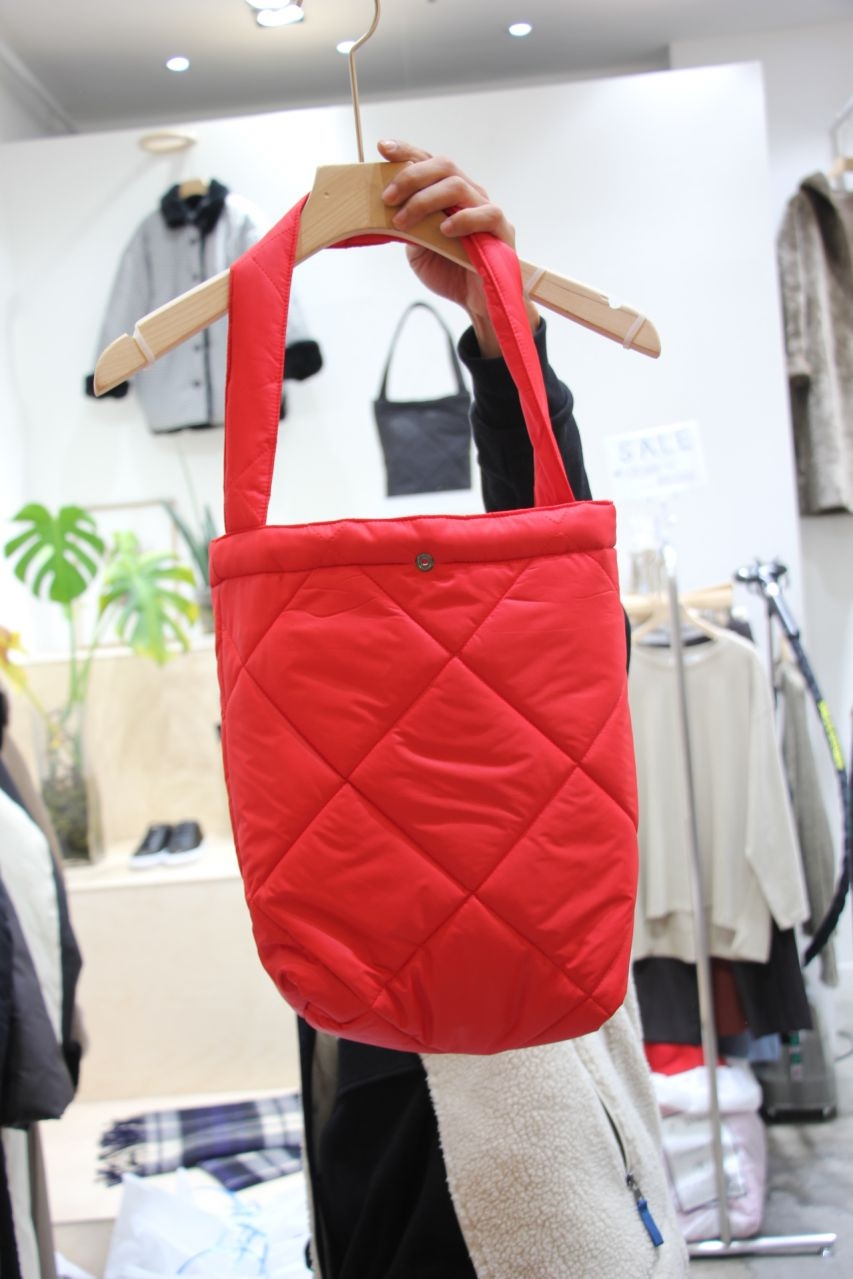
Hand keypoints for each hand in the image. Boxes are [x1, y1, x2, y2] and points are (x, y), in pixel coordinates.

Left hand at [377, 140, 538, 355]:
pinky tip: (444, 230)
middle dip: (411, 176)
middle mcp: (469, 195)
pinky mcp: (502, 231)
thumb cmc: (449, 271)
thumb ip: (407, 226)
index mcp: (448, 195)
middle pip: (443, 166)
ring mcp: (486, 210)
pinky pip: (486, 214)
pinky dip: (462, 219)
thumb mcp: (417, 248)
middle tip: (387, 197)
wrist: (475, 303)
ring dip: (425, 200)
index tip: (383, 148)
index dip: (407, 152)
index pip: (429, 162)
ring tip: (404, 221)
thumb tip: (386, 209)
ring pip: (458, 186)